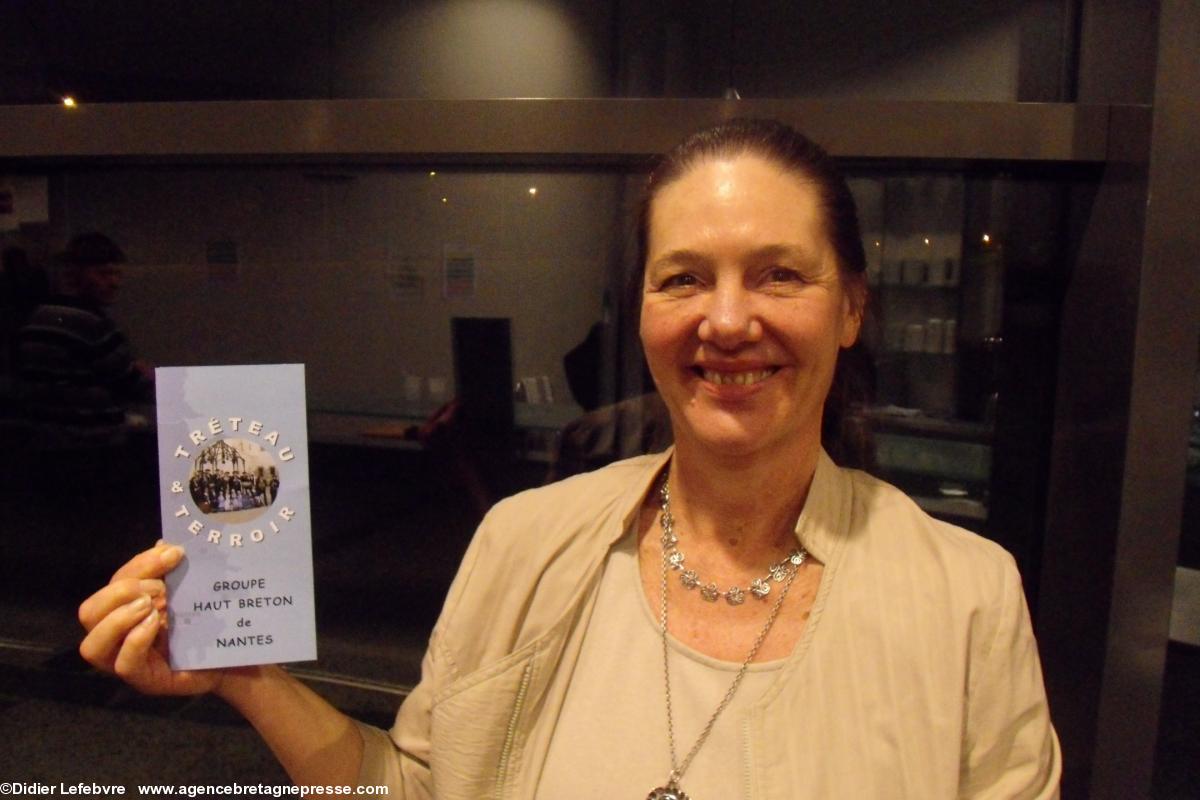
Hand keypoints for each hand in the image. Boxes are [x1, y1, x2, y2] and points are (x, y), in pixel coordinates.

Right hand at [78, 542, 224, 695]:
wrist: (237, 654)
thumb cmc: (210, 622)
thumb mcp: (190, 592)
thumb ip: (173, 572)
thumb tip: (164, 545)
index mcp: (126, 609)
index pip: (114, 582)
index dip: (140, 564)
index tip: (174, 553)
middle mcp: (119, 637)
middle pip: (89, 612)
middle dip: (120, 591)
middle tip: (159, 588)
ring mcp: (128, 661)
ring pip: (92, 645)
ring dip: (119, 618)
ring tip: (152, 606)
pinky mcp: (146, 680)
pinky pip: (124, 665)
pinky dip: (136, 640)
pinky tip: (156, 624)